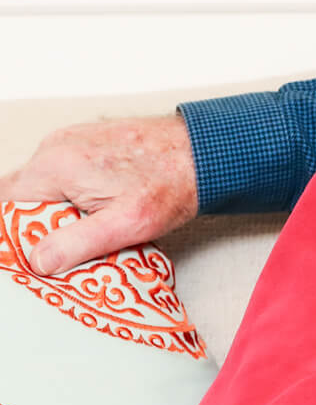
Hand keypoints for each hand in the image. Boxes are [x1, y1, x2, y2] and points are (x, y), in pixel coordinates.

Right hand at [0, 115, 198, 274]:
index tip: (35, 255)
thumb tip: (37, 261)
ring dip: (56, 211)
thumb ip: (76, 243)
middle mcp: (55, 148)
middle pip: (22, 196)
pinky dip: (71, 195)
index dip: (16, 234)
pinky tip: (97, 210)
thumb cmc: (172, 185)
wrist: (206, 152)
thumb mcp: (126, 225)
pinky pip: (63, 175)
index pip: (8, 206)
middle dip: (36, 224)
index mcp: (54, 166)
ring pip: (43, 187)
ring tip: (86, 229)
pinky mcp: (86, 144)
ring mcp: (70, 142)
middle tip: (63, 248)